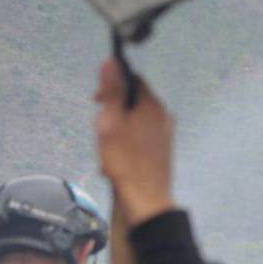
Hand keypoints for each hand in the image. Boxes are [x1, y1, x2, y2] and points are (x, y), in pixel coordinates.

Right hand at [95, 59, 174, 224]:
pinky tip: (116, 164)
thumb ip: (111, 92)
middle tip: (101, 131)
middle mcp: (163, 117)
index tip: (98, 100)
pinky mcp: (162, 152)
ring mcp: (165, 136)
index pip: (133, 79)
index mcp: (153, 106)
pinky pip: (140, 140)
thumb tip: (110, 62)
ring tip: (108, 153)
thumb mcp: (111, 122)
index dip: (113, 85)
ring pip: (134, 123)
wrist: (145, 201)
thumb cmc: (126, 164)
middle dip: (113, 114)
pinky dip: (126, 147)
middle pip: (133, 102)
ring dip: (117, 133)